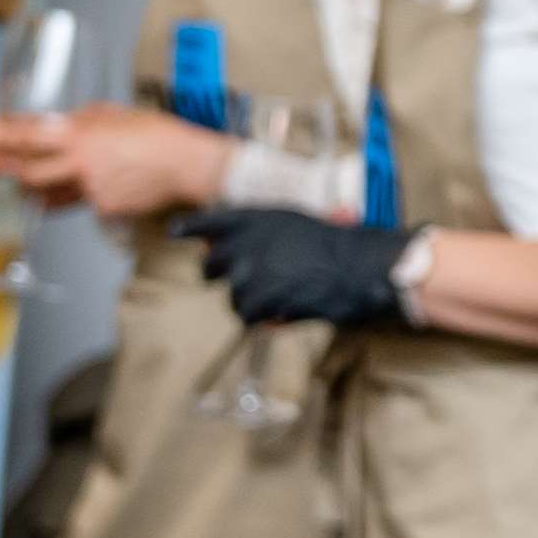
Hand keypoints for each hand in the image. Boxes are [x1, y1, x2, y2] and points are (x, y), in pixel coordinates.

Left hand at [0, 101, 233, 218]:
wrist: (185, 164)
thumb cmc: (156, 134)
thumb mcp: (113, 114)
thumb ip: (81, 122)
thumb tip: (56, 126)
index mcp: (82, 135)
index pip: (30, 134)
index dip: (2, 132)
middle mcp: (81, 164)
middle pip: (28, 172)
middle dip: (7, 166)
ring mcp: (90, 190)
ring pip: (49, 192)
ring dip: (34, 185)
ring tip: (31, 177)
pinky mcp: (102, 209)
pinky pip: (80, 201)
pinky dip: (82, 192)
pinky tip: (102, 182)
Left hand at [200, 208, 416, 330]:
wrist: (361, 265)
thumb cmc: (335, 245)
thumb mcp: (293, 224)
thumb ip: (258, 234)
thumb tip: (222, 250)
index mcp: (256, 218)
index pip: (208, 222)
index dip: (190, 228)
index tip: (176, 233)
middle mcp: (247, 242)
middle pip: (209, 266)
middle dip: (218, 277)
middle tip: (240, 283)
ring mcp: (253, 271)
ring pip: (231, 297)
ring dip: (249, 303)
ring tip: (278, 300)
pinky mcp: (264, 299)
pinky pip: (248, 316)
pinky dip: (263, 319)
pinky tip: (283, 314)